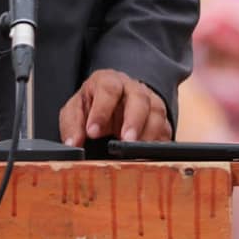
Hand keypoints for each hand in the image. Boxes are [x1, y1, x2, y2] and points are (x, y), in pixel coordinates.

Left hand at [58, 69, 173, 148]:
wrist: (114, 104)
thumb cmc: (93, 106)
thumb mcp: (76, 111)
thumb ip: (72, 125)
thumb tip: (73, 144)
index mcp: (108, 81)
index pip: (108, 89)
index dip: (101, 110)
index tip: (92, 133)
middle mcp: (132, 89)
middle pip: (139, 98)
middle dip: (134, 121)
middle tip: (126, 142)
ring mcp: (150, 103)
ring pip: (157, 113)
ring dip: (149, 135)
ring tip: (138, 154)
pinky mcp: (162, 121)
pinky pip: (166, 131)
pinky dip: (160, 145)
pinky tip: (150, 157)